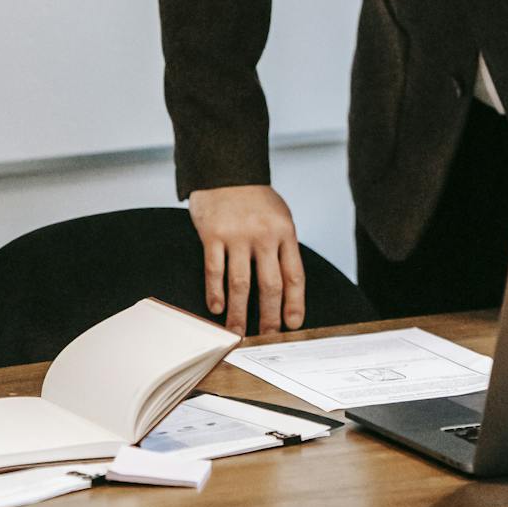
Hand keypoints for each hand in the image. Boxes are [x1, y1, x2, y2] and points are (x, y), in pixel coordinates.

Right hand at [187, 184, 305, 334]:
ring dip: (239, 313)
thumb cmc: (254, 198)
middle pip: (269, 285)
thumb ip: (282, 247)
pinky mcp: (212, 235)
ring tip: (237, 332)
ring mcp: (237, 235)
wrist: (225, 169)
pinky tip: (216, 308)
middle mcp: (263, 235)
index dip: (295, 303)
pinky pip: (214, 270)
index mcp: (284, 232)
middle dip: (269, 317)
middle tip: (266, 336)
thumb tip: (286, 289)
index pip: (294, 275)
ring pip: (240, 284)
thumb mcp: (279, 216)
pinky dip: (215, 293)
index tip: (294, 325)